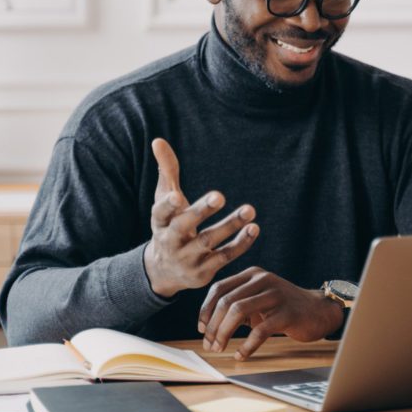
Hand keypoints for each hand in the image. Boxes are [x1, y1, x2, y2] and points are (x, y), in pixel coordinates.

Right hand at [142, 138, 258, 297]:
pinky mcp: (204, 271)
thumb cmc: (167, 224)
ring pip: (209, 241)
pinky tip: (254, 228)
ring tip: (249, 210)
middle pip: (185, 226)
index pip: (160, 212)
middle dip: (201, 211)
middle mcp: (171, 241)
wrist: (164, 271)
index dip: (168, 205)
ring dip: (230, 225)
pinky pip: (225, 257)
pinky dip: (240, 243)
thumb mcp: (163, 199)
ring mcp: (187, 258)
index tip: (177, 195)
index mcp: (160, 222)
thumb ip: (165, 170)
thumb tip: (158, 140)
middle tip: (219, 195)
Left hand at [198, 266, 343, 359]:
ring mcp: (275, 294)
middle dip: (213, 326)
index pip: (220, 288)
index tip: (201, 328)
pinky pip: (260, 330)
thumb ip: (238, 304)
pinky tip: (241, 355)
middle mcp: (262, 279)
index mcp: (252, 274)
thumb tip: (209, 325)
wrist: (319, 310)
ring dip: (224, 333)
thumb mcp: (259, 299)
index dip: (206, 309)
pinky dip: (247, 345)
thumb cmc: (284, 307)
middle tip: (209, 345)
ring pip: (238, 311)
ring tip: (220, 349)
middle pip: (227, 301)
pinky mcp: (287, 312)